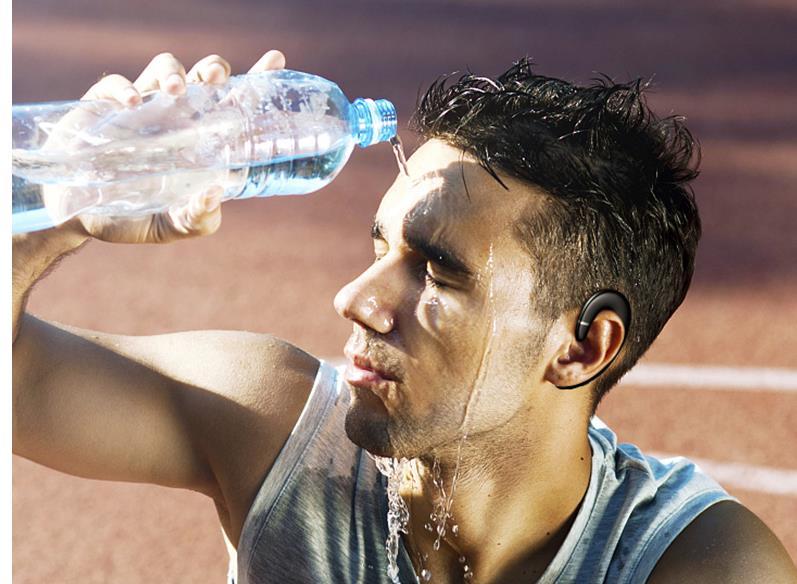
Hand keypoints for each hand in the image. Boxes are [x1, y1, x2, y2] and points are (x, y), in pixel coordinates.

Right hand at [51, 50, 286, 244]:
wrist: (81, 217)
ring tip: (177, 89)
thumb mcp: (174, 226)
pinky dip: (126, 88)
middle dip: (215, 69)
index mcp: (201, 142)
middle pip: (205, 77)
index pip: (235, 105)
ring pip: (167, 68)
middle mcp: (177, 119)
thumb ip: (199, 218)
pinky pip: (117, 84)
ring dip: (176, 71)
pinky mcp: (104, 108)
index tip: (276, 61)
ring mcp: (143, 110)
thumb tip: (215, 193)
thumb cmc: (135, 216)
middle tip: (217, 78)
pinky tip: (132, 104)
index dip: (257, 81)